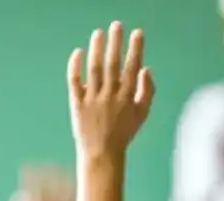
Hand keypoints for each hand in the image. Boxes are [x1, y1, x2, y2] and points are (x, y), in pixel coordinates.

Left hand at [67, 22, 154, 158]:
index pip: (133, 68)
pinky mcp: (78, 103)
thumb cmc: (124, 133)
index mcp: (128, 98)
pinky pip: (75, 81)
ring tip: (98, 33)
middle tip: (117, 25)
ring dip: (97, 49)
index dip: (136, 49)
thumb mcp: (143, 114)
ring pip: (94, 69)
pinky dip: (75, 66)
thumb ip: (147, 91)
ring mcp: (93, 99)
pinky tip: (78, 52)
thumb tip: (147, 69)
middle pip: (113, 64)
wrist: (102, 153)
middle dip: (116, 43)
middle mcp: (111, 96)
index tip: (138, 33)